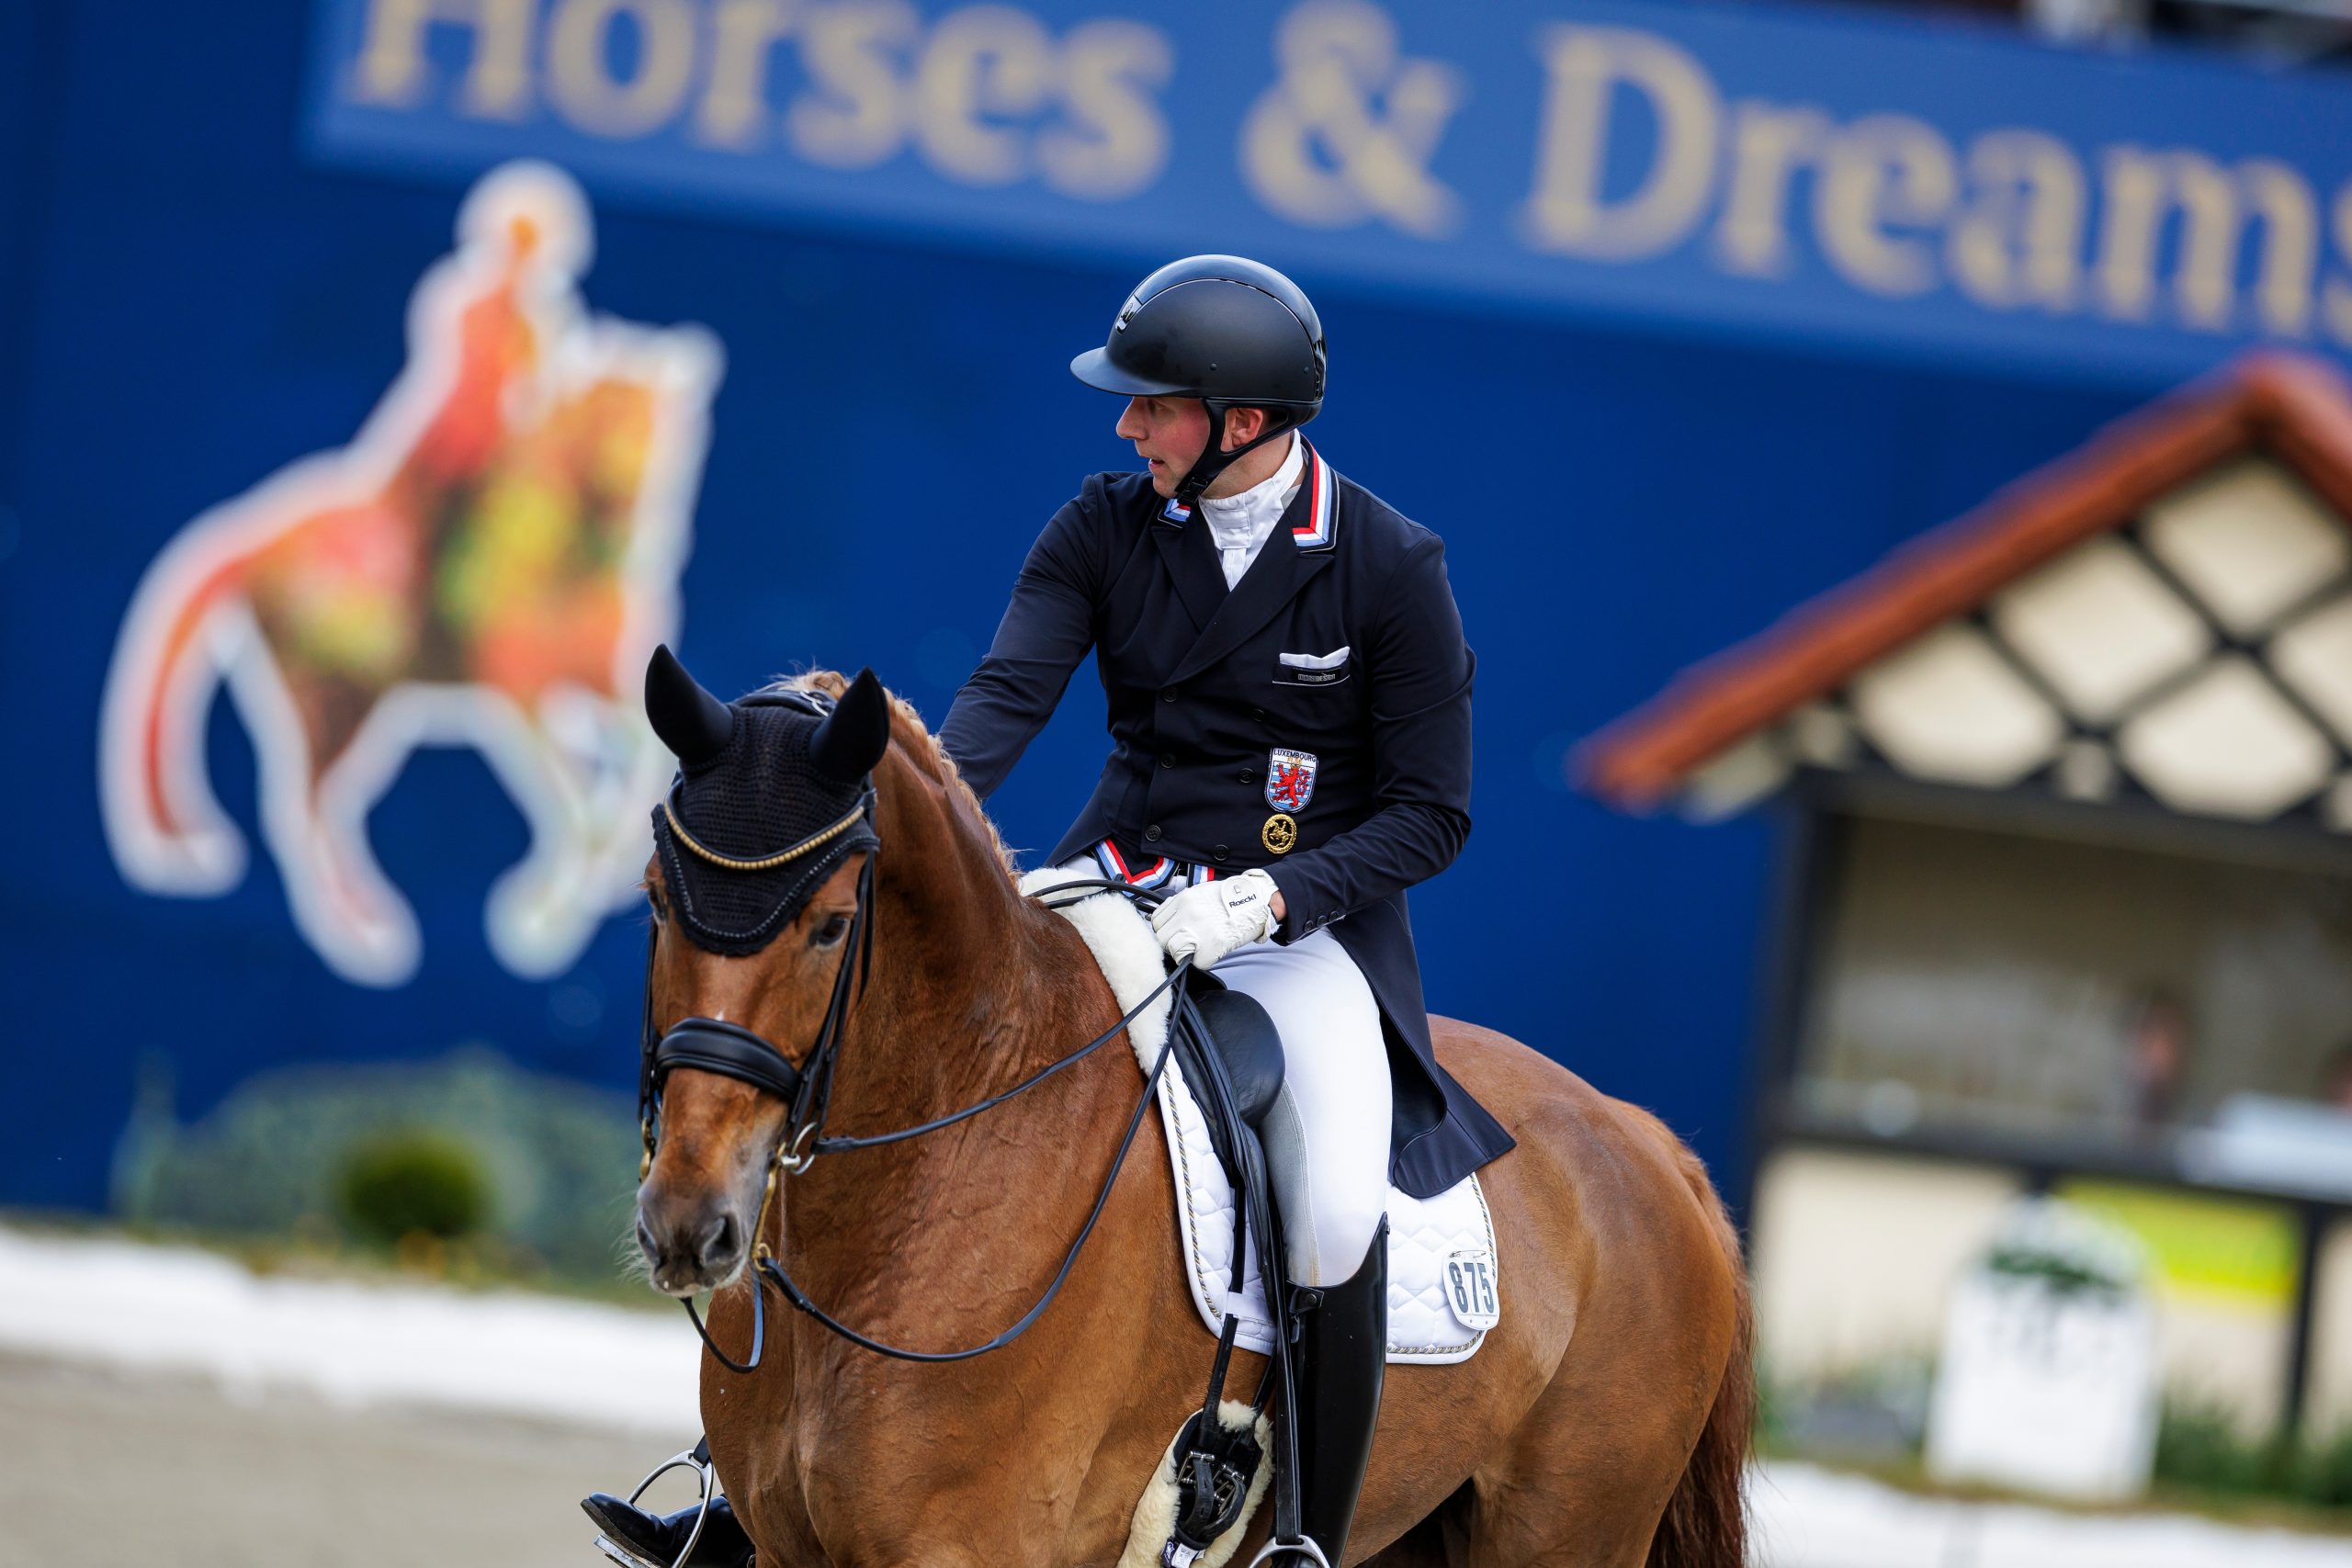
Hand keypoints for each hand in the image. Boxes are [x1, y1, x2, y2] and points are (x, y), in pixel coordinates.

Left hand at [1151, 869, 1280, 970]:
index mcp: (1184, 899)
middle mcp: (1188, 913)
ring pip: (1174, 951)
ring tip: (1197, 948)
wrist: (1258, 900)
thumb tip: (1168, 919)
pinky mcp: (1212, 945)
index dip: (1164, 929)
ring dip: (1184, 954)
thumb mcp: (1201, 892)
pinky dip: (1203, 961)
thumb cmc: (1231, 897)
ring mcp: (1199, 929)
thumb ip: (1182, 905)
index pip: (1156, 921)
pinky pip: (1196, 962)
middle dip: (1171, 943)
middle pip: (1162, 938)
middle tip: (1185, 943)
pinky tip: (1211, 951)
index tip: (1173, 933)